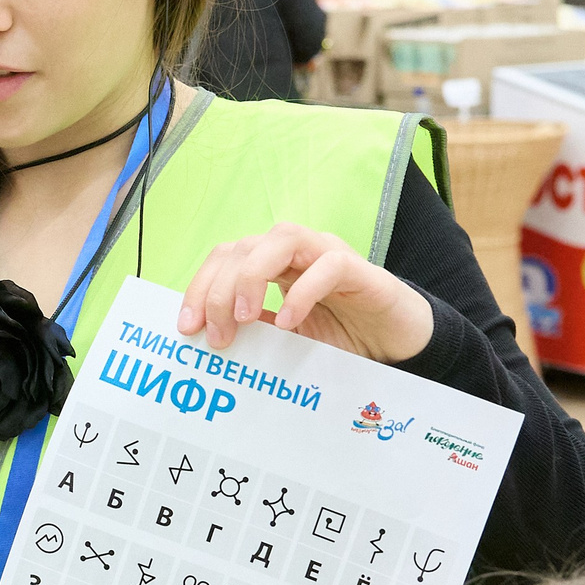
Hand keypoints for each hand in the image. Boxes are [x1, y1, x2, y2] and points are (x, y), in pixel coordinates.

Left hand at [177, 225, 433, 363]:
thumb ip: (254, 334)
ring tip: (244, 320)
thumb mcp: (286, 343)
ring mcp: (328, 254)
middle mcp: (297, 252)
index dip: (200, 287)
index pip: (225, 258)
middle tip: (216, 336)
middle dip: (219, 290)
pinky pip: (328, 266)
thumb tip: (207, 339)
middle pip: (243, 247)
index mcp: (273, 265)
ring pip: (280, 239)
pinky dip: (302, 292)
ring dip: (252, 277)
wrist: (398, 345)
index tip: (186, 327)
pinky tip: (289, 322)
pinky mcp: (360, 270)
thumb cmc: (342, 339)